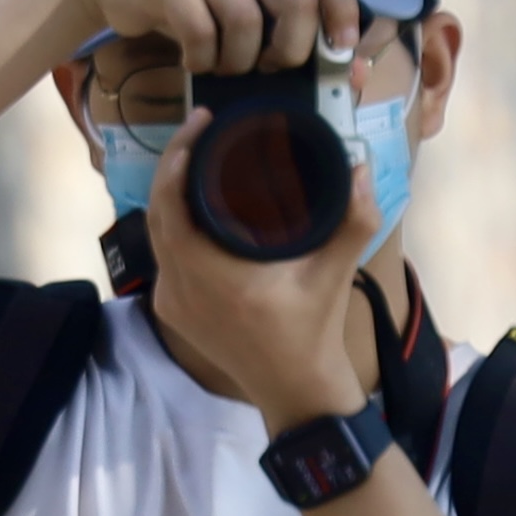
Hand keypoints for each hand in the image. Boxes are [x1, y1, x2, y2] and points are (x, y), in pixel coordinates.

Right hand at [67, 0, 364, 84]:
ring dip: (239, 61)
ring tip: (223, 66)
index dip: (343, 6)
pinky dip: (201, 59)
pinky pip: (200, 31)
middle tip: (269, 68)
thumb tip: (355, 69)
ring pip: (246, 21)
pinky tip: (193, 61)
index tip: (341, 46)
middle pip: (296, 1)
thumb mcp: (244, 1)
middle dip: (291, 50)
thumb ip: (292, 27)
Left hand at [138, 108, 377, 422]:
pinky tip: (190, 204)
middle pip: (156, 213)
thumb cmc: (314, 333)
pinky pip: (162, 255)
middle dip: (171, 166)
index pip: (172, 207)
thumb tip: (360, 169)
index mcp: (215, 278)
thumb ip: (354, 222)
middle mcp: (183, 289)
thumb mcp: (336, 276)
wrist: (295, 390)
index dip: (176, 159)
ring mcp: (171, 302)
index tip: (199, 125)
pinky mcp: (172, 310)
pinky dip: (171, 224)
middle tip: (199, 131)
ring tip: (194, 158)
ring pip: (155, 234)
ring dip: (168, 194)